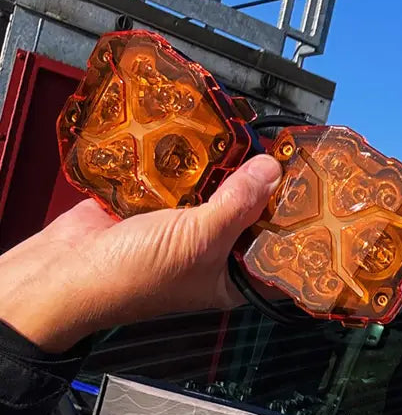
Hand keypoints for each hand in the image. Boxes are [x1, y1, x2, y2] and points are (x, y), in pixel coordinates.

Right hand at [0, 154, 282, 351]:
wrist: (67, 269)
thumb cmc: (137, 274)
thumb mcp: (201, 239)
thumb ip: (239, 204)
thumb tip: (272, 171)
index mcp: (231, 279)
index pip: (277, 255)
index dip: (298, 228)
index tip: (320, 196)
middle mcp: (213, 255)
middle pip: (250, 216)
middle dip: (263, 188)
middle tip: (287, 154)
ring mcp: (184, 228)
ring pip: (216, 192)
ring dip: (226, 168)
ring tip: (253, 138)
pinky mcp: (156, 205)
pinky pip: (182, 178)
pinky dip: (189, 160)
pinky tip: (208, 136)